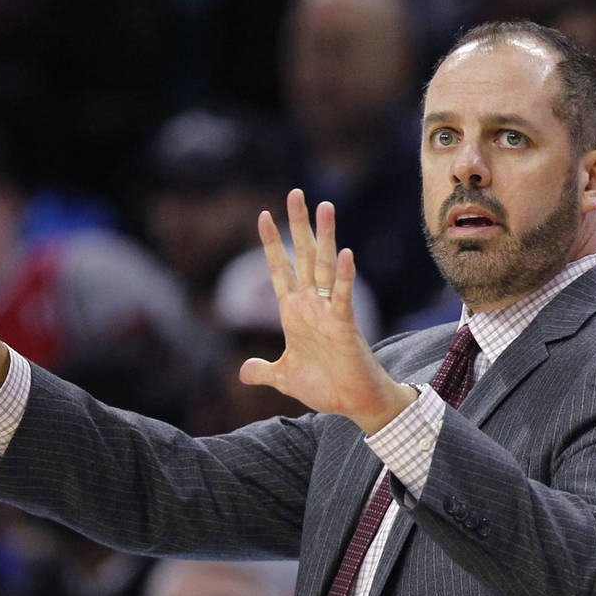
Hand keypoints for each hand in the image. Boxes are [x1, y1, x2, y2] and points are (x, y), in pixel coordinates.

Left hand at [238, 189, 415, 433]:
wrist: (352, 402)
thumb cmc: (324, 386)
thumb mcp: (284, 378)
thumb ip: (264, 370)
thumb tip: (243, 372)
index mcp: (293, 312)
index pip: (280, 270)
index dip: (271, 244)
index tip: (261, 216)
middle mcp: (311, 304)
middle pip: (303, 256)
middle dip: (298, 225)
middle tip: (296, 193)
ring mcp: (328, 311)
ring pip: (325, 266)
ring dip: (325, 237)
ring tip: (326, 206)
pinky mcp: (345, 325)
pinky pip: (344, 296)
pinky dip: (345, 275)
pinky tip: (345, 253)